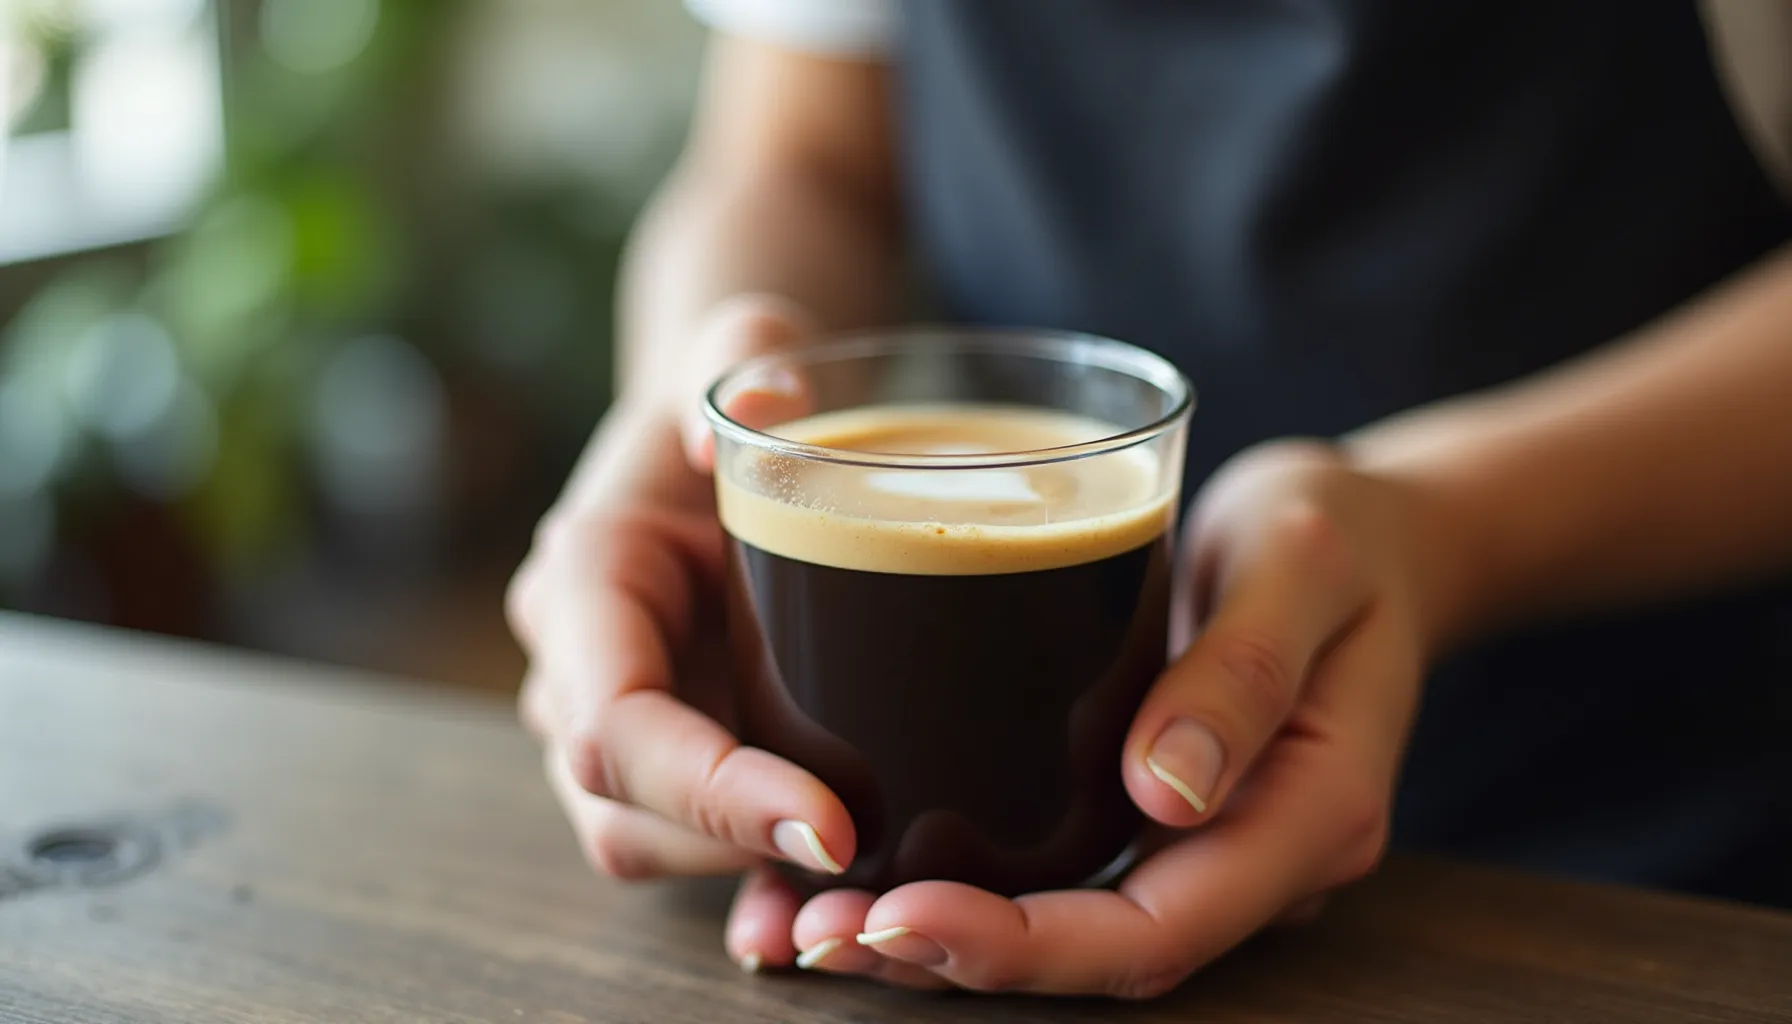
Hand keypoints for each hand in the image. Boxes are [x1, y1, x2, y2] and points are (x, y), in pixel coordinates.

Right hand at [509, 295, 861, 968]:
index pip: (612, 721)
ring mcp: (625, 723)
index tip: (828, 815)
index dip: (705, 787)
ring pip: (654, 844)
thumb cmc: (733, 386)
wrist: (728, 430)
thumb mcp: (741, 344)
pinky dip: (756, 879)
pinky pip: (699, 844)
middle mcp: (580, 670)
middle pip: (624, 809)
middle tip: (873, 864)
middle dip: (735, 851)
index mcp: (584, 582)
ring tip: (871, 894)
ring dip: (750, 880)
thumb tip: (760, 414)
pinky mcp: (679, 752)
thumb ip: (746, 354)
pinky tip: (835, 906)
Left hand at [792, 441, 1435, 996]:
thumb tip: (1166, 793)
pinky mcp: (1159, 815)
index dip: (1029, 945)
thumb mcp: (1303, 564)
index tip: (904, 915)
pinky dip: (971, 886)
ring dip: (945, 939)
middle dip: (957, 957)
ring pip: (1073, 928)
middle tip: (820, 933)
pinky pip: (1065, 873)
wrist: (1370, 536)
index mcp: (1313, 815)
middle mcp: (1257, 856)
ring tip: (814, 924)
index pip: (1162, 929)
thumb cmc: (1340, 533)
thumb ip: (1247, 672)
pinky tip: (876, 870)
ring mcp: (1209, 844)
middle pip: (1102, 952)